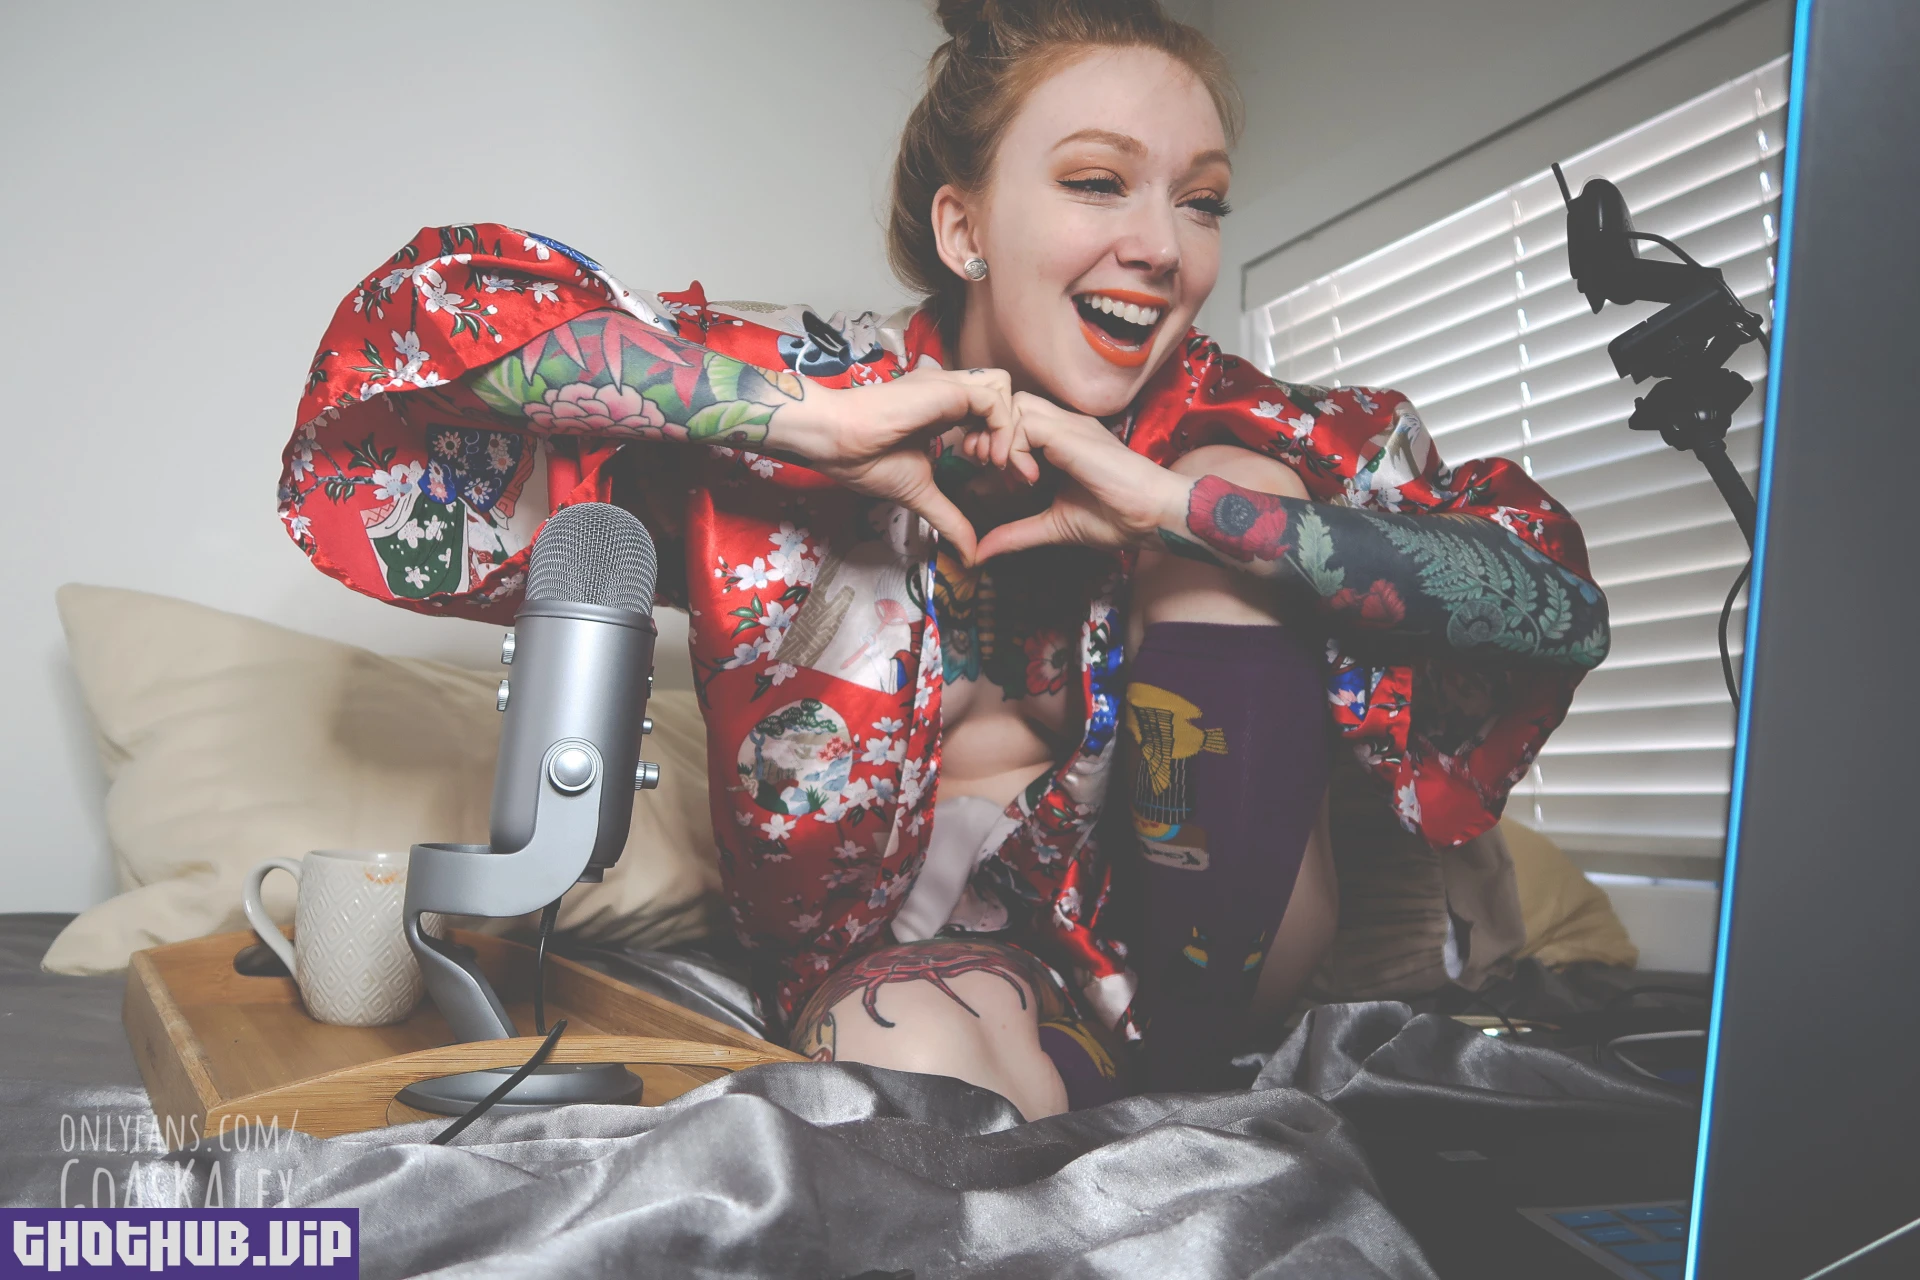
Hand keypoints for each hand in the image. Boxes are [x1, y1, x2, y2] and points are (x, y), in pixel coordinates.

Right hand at [785, 367, 1015, 563]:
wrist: (834, 441)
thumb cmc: (864, 460)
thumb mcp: (919, 494)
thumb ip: (948, 518)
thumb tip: (969, 556)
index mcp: (941, 409)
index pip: (989, 411)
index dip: (1002, 440)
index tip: (1001, 476)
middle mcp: (948, 392)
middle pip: (1004, 395)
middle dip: (1015, 433)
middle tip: (1009, 472)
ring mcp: (947, 387)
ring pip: (1004, 389)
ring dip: (1009, 427)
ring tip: (994, 463)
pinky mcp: (946, 390)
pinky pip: (993, 399)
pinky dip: (1000, 427)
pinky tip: (987, 457)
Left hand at [973, 394, 1187, 559]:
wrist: (1154, 516)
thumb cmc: (1117, 519)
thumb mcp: (1054, 526)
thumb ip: (1018, 533)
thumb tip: (982, 553)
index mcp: (1062, 440)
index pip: (1016, 417)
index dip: (998, 440)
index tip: (1001, 477)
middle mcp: (1065, 425)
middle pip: (1012, 403)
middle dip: (992, 434)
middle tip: (995, 471)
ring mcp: (1070, 425)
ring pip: (1015, 406)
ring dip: (1002, 441)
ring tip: (1014, 476)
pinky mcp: (1073, 434)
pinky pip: (1026, 424)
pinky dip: (1016, 450)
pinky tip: (1030, 479)